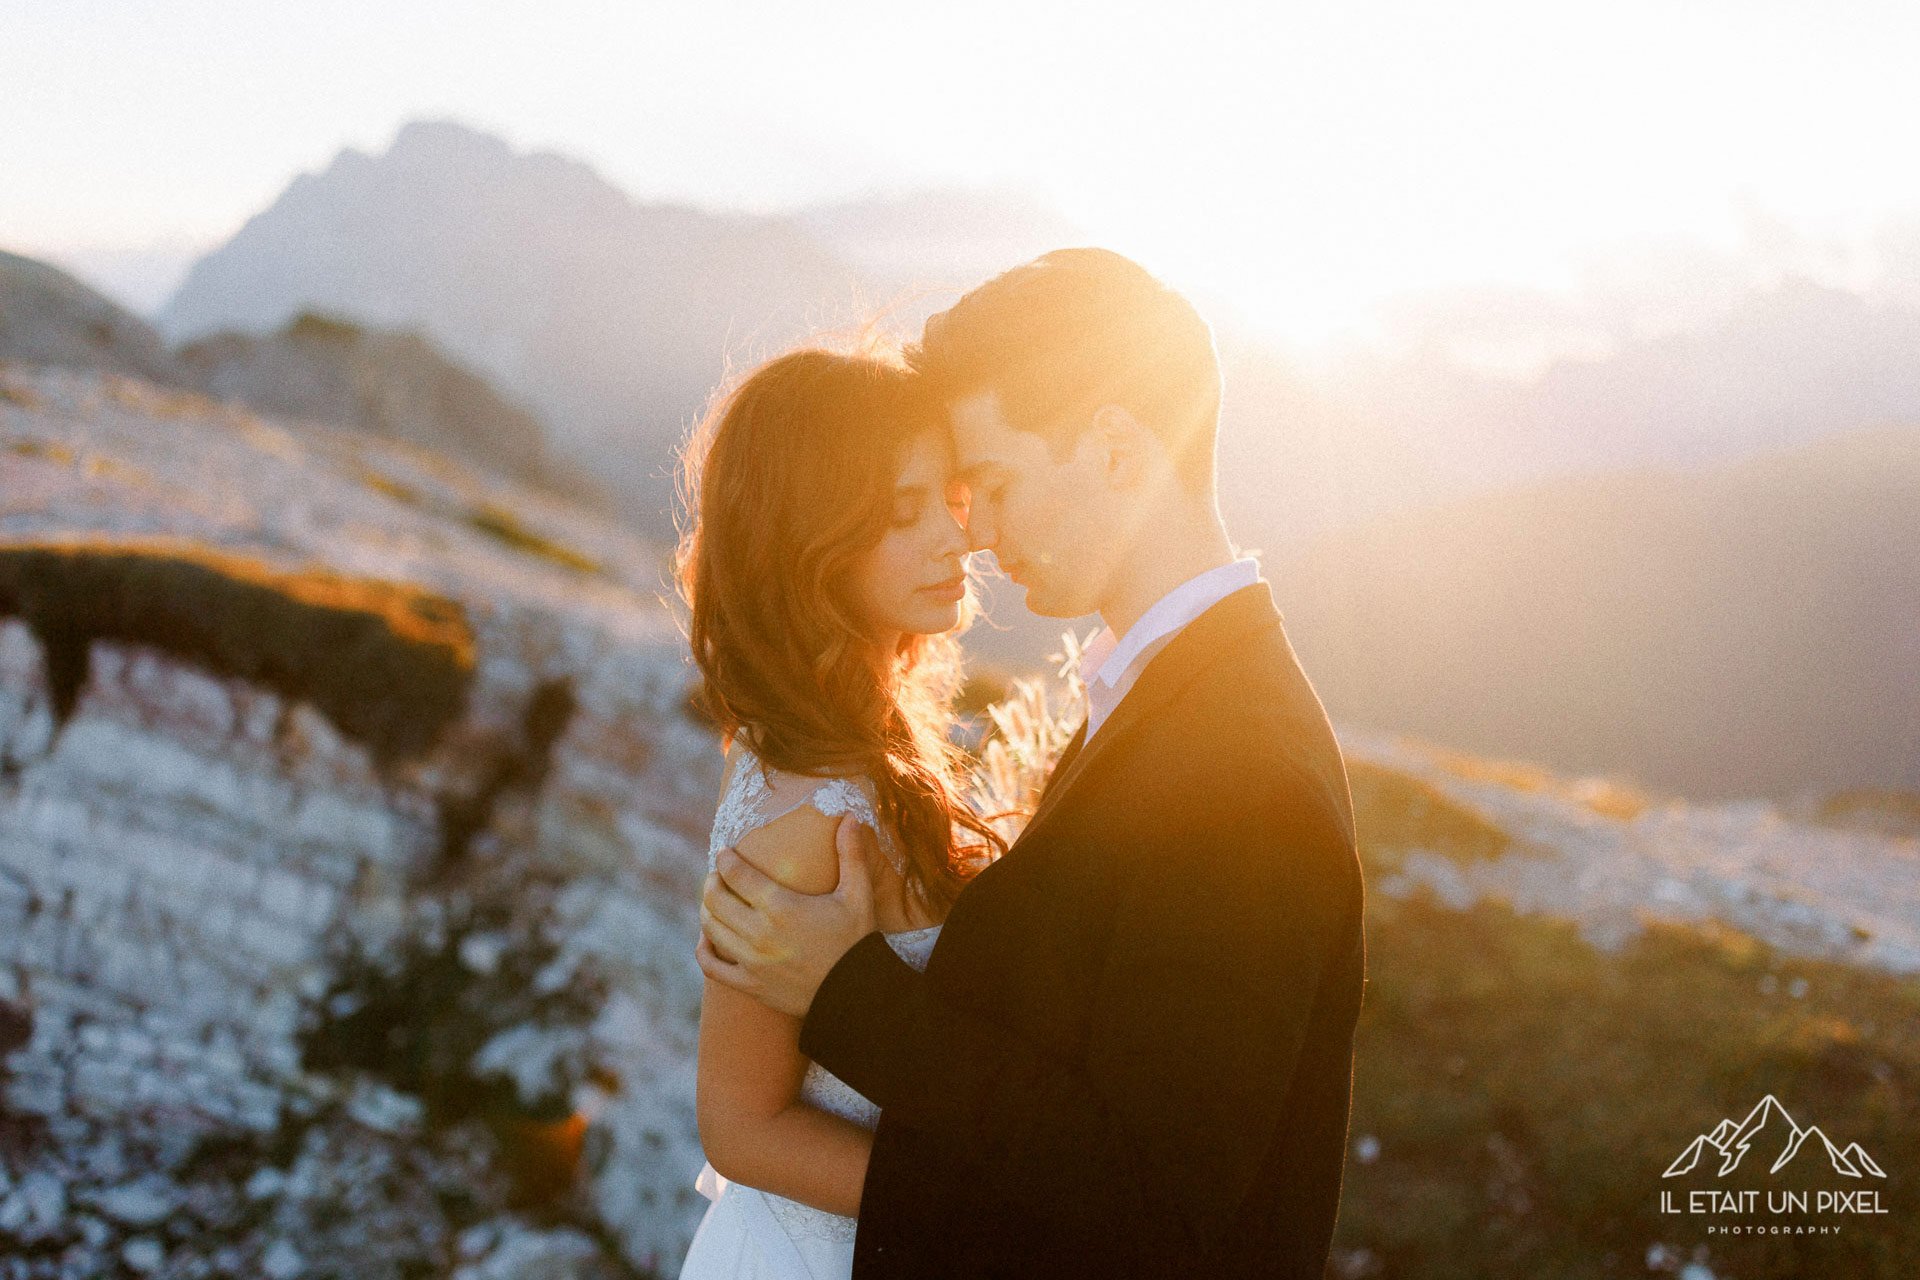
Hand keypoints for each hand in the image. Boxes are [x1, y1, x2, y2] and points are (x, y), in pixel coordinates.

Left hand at [696, 814, 879, 1016]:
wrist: (855, 994)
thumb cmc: (856, 942)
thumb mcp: (858, 896)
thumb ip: (851, 855)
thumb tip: (850, 818)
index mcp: (782, 907)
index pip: (736, 874)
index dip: (725, 859)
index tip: (724, 852)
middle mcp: (760, 933)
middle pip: (715, 899)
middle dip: (712, 881)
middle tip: (717, 874)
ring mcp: (752, 962)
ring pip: (711, 928)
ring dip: (707, 909)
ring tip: (714, 899)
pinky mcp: (750, 985)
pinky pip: (711, 967)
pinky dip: (703, 949)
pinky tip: (708, 938)